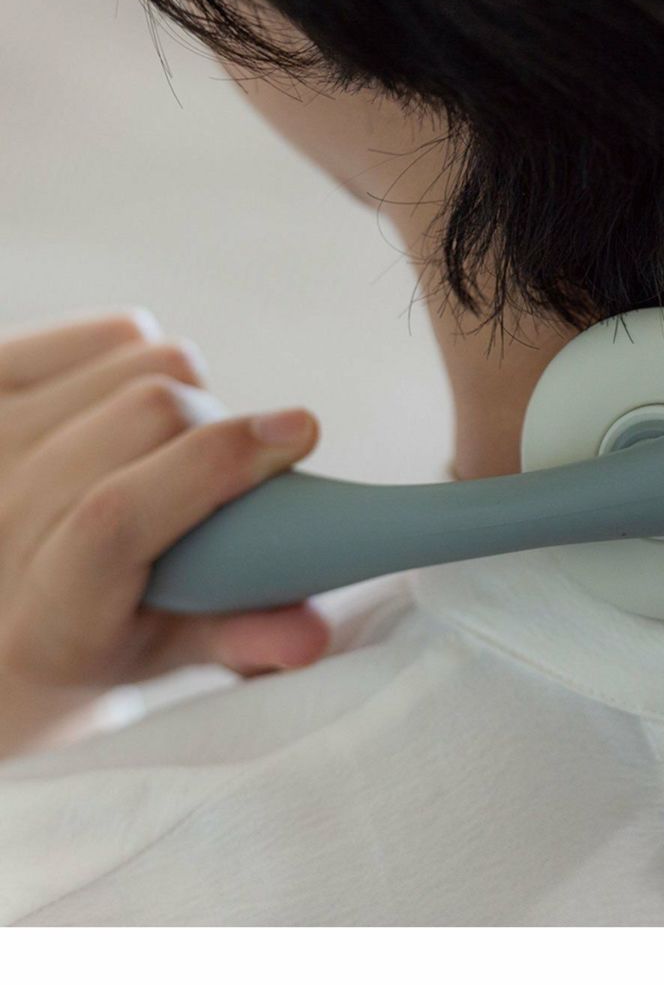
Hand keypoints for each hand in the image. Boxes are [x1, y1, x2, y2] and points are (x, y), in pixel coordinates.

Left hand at [0, 309, 330, 754]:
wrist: (2, 608)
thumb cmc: (88, 631)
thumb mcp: (162, 653)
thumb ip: (239, 641)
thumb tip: (312, 633)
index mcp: (43, 619)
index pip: (116, 518)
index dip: (214, 462)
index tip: (298, 432)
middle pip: (149, 415)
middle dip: (218, 429)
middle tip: (224, 472)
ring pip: (142, 362)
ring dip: (185, 395)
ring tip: (166, 447)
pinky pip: (116, 331)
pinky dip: (145, 359)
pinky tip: (128, 408)